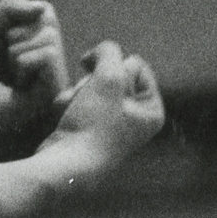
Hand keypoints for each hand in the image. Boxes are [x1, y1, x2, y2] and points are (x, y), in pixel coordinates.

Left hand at [0, 0, 71, 155]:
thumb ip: (12, 6)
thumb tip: (41, 8)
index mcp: (39, 43)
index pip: (45, 10)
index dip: (17, 21)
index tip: (1, 42)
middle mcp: (53, 59)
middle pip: (48, 23)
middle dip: (16, 37)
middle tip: (5, 62)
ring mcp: (56, 76)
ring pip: (50, 39)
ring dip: (17, 53)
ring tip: (10, 76)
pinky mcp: (55, 92)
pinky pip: (49, 56)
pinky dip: (24, 63)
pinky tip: (17, 86)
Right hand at [38, 42, 164, 184]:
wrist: (64, 165)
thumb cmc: (94, 125)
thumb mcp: (108, 78)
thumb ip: (109, 52)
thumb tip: (101, 52)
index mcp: (152, 110)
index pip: (136, 64)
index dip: (116, 69)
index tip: (107, 88)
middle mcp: (135, 118)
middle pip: (112, 74)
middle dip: (94, 82)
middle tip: (89, 100)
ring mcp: (110, 124)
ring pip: (91, 85)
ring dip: (78, 91)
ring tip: (75, 109)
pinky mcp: (86, 128)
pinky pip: (77, 100)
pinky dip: (68, 104)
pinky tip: (65, 117)